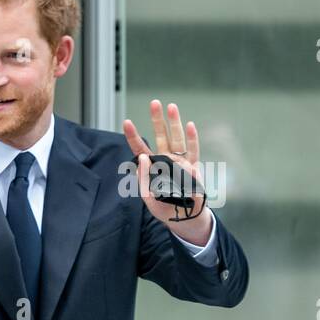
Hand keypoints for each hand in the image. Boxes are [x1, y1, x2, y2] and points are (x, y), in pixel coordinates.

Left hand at [122, 100, 211, 245]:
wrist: (183, 217)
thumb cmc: (164, 207)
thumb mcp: (147, 196)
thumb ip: (143, 178)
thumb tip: (143, 157)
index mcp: (151, 167)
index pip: (140, 148)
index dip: (133, 135)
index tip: (127, 121)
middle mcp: (165, 161)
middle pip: (160, 137)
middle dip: (157, 120)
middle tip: (154, 102)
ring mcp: (180, 162)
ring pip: (177, 139)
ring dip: (175, 123)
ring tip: (172, 106)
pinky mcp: (193, 168)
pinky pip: (193, 151)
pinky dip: (192, 139)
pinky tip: (190, 125)